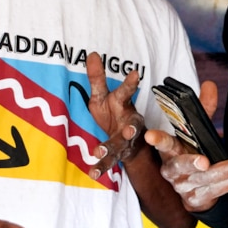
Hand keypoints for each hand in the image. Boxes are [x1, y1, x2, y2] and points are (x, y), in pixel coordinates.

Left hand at [86, 52, 146, 178]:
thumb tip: (91, 53)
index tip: (135, 74)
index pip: (127, 92)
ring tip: (100, 152)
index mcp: (124, 104)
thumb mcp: (102, 95)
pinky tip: (92, 173)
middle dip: (131, 128)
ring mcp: (125, 140)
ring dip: (111, 149)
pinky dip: (101, 167)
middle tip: (128, 129)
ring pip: (120, 145)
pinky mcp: (119, 154)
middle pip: (131, 125)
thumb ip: (97, 78)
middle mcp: (129, 123)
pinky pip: (110, 161)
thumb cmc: (113, 113)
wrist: (128, 140)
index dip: (131, 83)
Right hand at [145, 81, 227, 211]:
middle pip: (181, 165)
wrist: (192, 188)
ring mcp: (184, 186)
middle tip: (205, 161)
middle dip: (192, 163)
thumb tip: (209, 84)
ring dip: (227, 171)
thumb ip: (203, 109)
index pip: (163, 144)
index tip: (150, 136)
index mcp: (170, 151)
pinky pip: (215, 191)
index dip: (157, 140)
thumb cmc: (192, 152)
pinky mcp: (196, 199)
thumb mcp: (195, 131)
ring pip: (204, 179)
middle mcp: (173, 170)